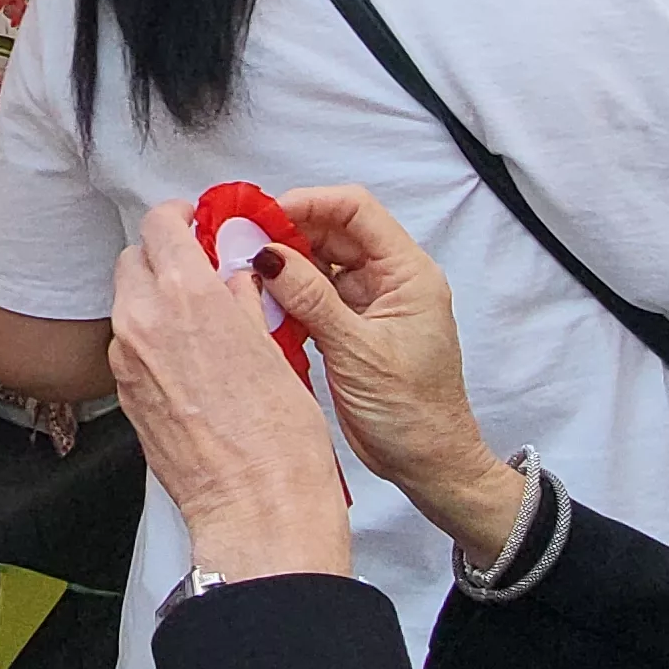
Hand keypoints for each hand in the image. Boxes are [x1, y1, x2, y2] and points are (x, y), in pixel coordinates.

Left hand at [107, 204, 351, 583]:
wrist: (255, 509)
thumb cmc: (279, 440)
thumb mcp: (275, 349)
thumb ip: (244, 300)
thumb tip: (236, 278)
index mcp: (186, 296)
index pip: (162, 224)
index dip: (181, 218)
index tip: (198, 226)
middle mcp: (144, 321)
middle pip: (135, 259)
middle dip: (164, 257)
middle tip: (201, 271)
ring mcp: (127, 361)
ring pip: (127, 304)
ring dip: (155, 299)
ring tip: (200, 322)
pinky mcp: (125, 396)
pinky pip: (128, 347)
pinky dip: (150, 340)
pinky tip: (188, 361)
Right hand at [264, 186, 525, 550]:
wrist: (428, 464)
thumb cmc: (412, 413)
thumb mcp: (357, 351)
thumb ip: (311, 298)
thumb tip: (267, 255)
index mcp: (407, 273)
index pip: (356, 211)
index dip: (309, 204)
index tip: (264, 216)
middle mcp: (389, 280)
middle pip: (332, 232)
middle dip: (286, 233)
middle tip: (240, 243)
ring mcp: (368, 303)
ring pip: (318, 264)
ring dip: (282, 266)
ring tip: (242, 273)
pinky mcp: (350, 328)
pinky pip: (312, 297)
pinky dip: (286, 297)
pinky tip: (258, 305)